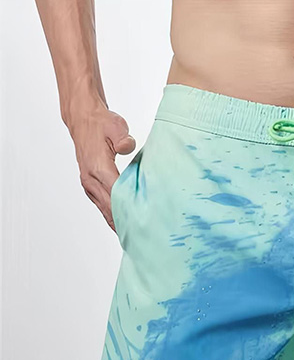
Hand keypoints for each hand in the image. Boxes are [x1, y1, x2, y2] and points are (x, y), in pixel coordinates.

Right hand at [68, 106, 135, 230]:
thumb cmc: (101, 123)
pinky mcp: (90, 186)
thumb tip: (128, 146)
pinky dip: (114, 218)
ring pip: (106, 212)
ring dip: (120, 225)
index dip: (130, 212)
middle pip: (112, 210)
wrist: (82, 119)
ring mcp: (89, 185)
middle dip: (127, 225)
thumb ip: (122, 138)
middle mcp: (91, 181)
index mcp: (98, 169)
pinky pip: (103, 207)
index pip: (117, 196)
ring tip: (136, 239)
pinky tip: (124, 227)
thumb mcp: (115, 126)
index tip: (143, 225)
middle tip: (145, 239)